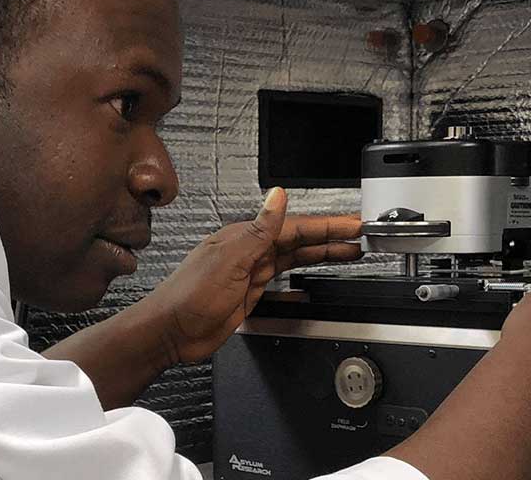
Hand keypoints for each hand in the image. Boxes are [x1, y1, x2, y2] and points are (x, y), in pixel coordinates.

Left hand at [144, 187, 362, 363]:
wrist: (170, 332)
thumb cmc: (188, 296)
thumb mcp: (229, 259)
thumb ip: (258, 230)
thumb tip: (277, 197)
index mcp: (244, 238)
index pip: (294, 227)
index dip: (326, 226)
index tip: (352, 225)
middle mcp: (248, 252)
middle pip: (298, 240)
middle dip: (331, 238)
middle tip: (361, 236)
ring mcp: (249, 273)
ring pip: (293, 258)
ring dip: (321, 254)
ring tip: (350, 251)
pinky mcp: (248, 294)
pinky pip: (282, 279)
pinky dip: (301, 276)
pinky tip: (313, 276)